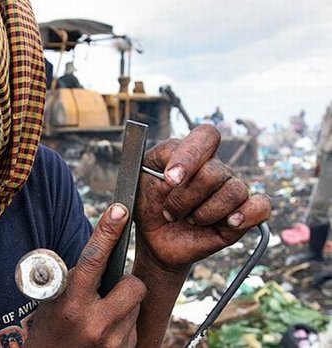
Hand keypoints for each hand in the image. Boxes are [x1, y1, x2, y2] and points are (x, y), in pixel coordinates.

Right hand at [25, 204, 145, 347]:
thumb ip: (76, 277)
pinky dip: (125, 325)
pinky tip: (106, 334)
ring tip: (102, 318)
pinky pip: (136, 325)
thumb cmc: (50, 329)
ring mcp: (112, 342)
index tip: (119, 210)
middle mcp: (94, 323)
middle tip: (108, 292)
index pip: (93, 259)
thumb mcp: (53, 300)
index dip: (107, 231)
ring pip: (137, 304)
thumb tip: (103, 248)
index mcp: (70, 303)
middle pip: (133, 284)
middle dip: (125, 283)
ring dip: (125, 305)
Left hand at [135, 124, 270, 270]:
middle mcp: (216, 169)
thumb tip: (178, 163)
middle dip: (185, 197)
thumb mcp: (140, 175)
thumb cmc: (148, 203)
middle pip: (214, 172)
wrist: (153, 238)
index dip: (191, 155)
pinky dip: (248, 214)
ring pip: (234, 191)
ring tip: (188, 220)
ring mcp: (229, 192)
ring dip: (204, 212)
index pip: (207, 136)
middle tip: (169, 211)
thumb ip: (160, 156)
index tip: (170, 179)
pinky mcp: (240, 217)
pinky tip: (229, 222)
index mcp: (194, 154)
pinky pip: (260, 206)